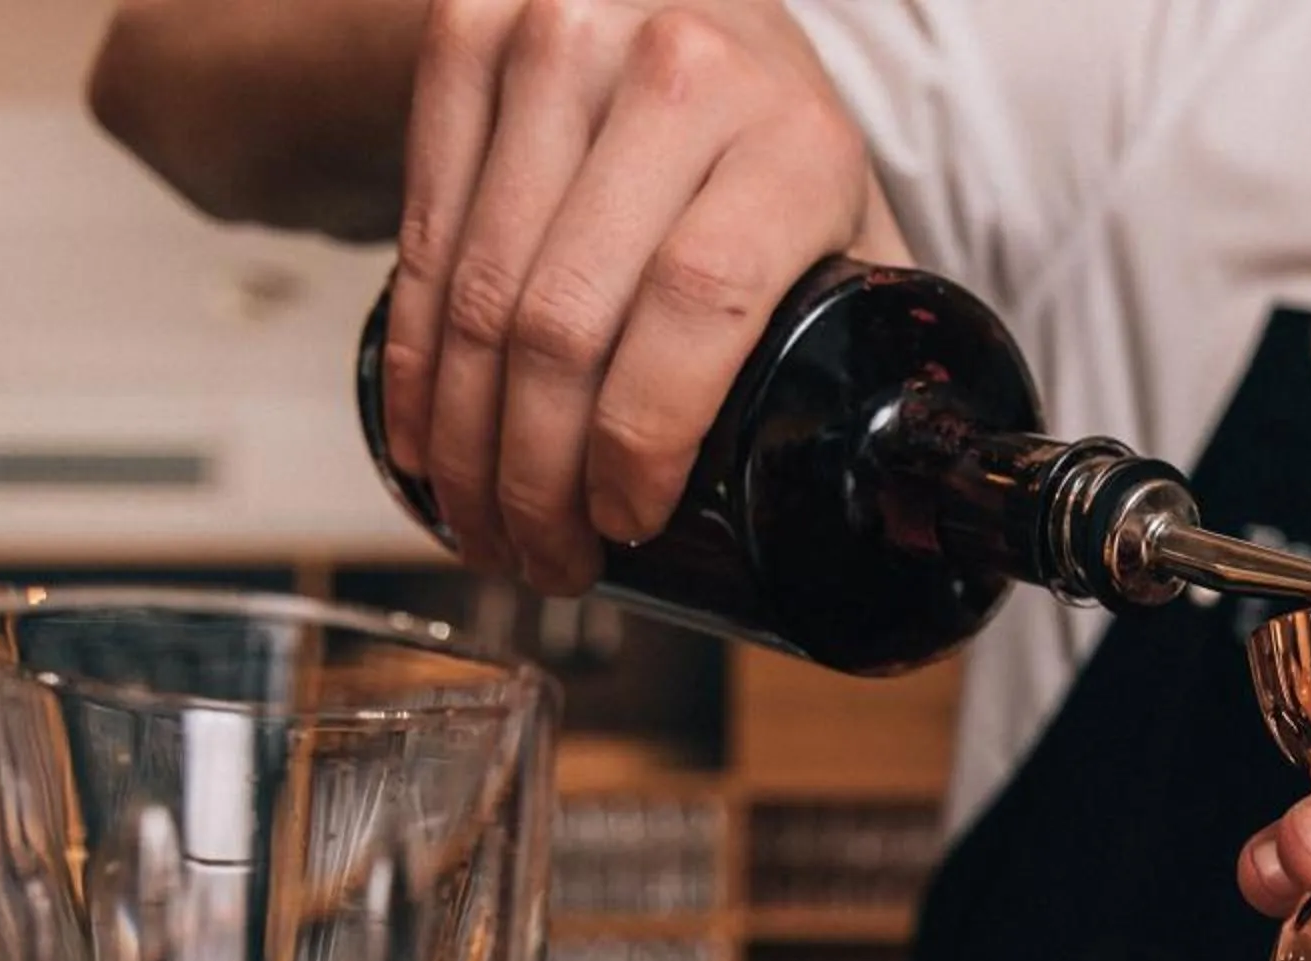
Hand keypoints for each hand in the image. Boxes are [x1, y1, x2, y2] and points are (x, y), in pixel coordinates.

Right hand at [379, 0, 894, 595]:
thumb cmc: (771, 135)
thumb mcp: (847, 220)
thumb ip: (867, 339)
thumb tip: (893, 496)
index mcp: (792, 137)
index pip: (698, 304)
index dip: (643, 434)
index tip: (623, 521)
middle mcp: (675, 70)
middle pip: (567, 317)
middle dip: (539, 475)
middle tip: (543, 558)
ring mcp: (556, 41)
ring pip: (481, 292)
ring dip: (467, 442)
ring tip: (485, 527)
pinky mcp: (463, 34)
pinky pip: (423, 236)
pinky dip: (418, 363)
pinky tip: (427, 441)